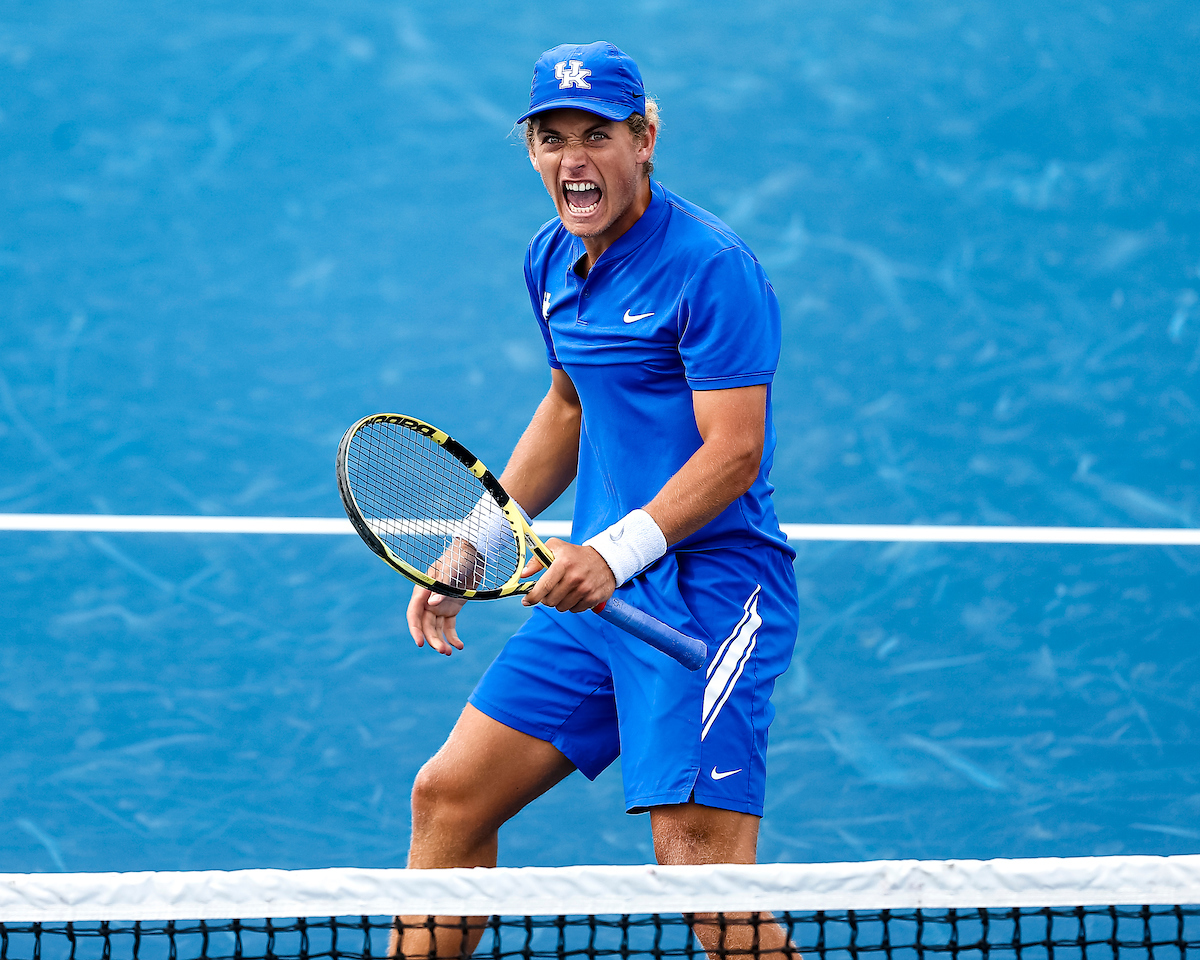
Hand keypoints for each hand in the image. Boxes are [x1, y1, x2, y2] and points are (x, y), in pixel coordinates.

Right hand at [406, 539, 478, 655]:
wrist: (474, 554)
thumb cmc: (458, 558)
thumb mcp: (450, 571)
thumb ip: (441, 588)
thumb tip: (431, 605)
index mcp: (423, 591)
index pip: (414, 614)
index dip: (415, 630)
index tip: (420, 643)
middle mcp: (428, 601)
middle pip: (425, 626)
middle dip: (432, 639)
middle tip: (443, 651)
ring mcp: (440, 606)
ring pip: (436, 629)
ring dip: (441, 641)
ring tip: (450, 652)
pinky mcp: (452, 609)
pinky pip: (449, 628)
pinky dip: (453, 638)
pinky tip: (459, 646)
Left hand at [521, 538, 616, 613]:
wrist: (606, 560)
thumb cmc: (576, 554)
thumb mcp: (555, 547)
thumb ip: (537, 560)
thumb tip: (523, 574)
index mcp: (563, 563)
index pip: (543, 586)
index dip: (532, 597)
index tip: (527, 600)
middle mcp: (574, 577)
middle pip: (550, 600)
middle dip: (547, 598)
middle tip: (551, 590)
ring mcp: (585, 588)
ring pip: (561, 607)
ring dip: (560, 602)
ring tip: (565, 590)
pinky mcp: (593, 597)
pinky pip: (575, 610)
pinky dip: (573, 604)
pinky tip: (576, 594)